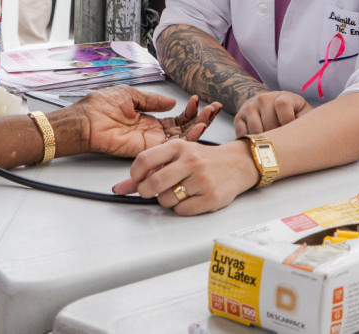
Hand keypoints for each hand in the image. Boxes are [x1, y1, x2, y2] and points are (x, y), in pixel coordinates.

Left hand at [72, 87, 220, 158]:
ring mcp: (152, 141)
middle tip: (214, 108)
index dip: (189, 111)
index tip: (199, 101)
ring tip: (211, 115)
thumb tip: (171, 102)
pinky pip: (170, 147)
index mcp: (149, 119)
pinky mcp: (148, 149)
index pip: (176, 118)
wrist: (86, 120)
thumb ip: (152, 100)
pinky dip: (187, 138)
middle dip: (200, 118)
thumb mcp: (130, 95)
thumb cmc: (100, 106)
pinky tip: (199, 127)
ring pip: (181, 138)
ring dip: (198, 126)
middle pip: (183, 128)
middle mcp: (153, 132)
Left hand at [112, 139, 258, 214]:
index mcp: (179, 146)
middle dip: (145, 191)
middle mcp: (191, 161)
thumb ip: (149, 168)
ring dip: (165, 200)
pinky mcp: (212, 198)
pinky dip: (180, 208)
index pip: (144, 161)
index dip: (134, 175)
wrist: (237, 164)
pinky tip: (189, 198)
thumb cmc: (203, 159)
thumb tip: (120, 187)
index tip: (136, 180)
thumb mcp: (177, 155)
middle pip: (152, 184)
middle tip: (149, 191)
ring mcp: (202, 180)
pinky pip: (182, 211)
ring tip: (176, 191)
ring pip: (165, 200)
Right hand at [233, 90, 310, 136]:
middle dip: (277, 137)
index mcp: (282, 96)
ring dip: (264, 142)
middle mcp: (263, 98)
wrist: (267, 104)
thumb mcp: (302, 112)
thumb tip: (304, 135)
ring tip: (272, 143)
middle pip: (269, 123)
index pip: (282, 105)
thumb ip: (306, 120)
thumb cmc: (291, 113)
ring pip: (256, 132)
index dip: (288, 122)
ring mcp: (249, 107)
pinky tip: (260, 143)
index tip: (291, 130)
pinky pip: (243, 136)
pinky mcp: (238, 118)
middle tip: (283, 141)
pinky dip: (251, 143)